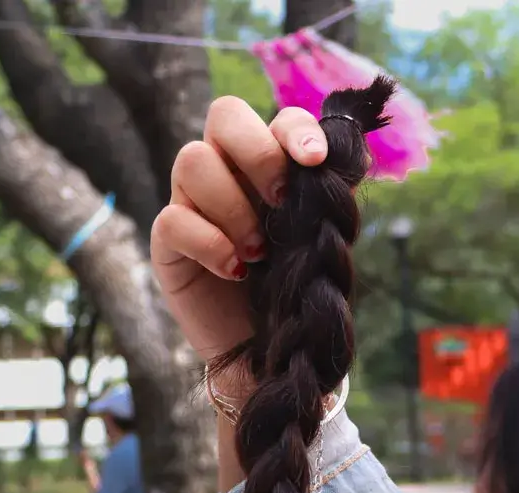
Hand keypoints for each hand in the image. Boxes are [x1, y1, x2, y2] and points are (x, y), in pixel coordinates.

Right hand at [152, 97, 328, 364]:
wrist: (272, 351)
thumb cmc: (296, 290)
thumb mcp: (321, 241)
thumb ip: (326, 196)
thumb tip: (350, 153)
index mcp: (270, 165)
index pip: (278, 120)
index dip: (296, 129)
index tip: (315, 159)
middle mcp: (228, 172)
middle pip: (224, 115)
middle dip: (257, 152)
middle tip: (282, 200)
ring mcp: (192, 201)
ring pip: (193, 160)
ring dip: (233, 205)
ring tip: (260, 252)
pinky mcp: (168, 241)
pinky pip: (174, 219)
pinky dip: (210, 243)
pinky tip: (237, 271)